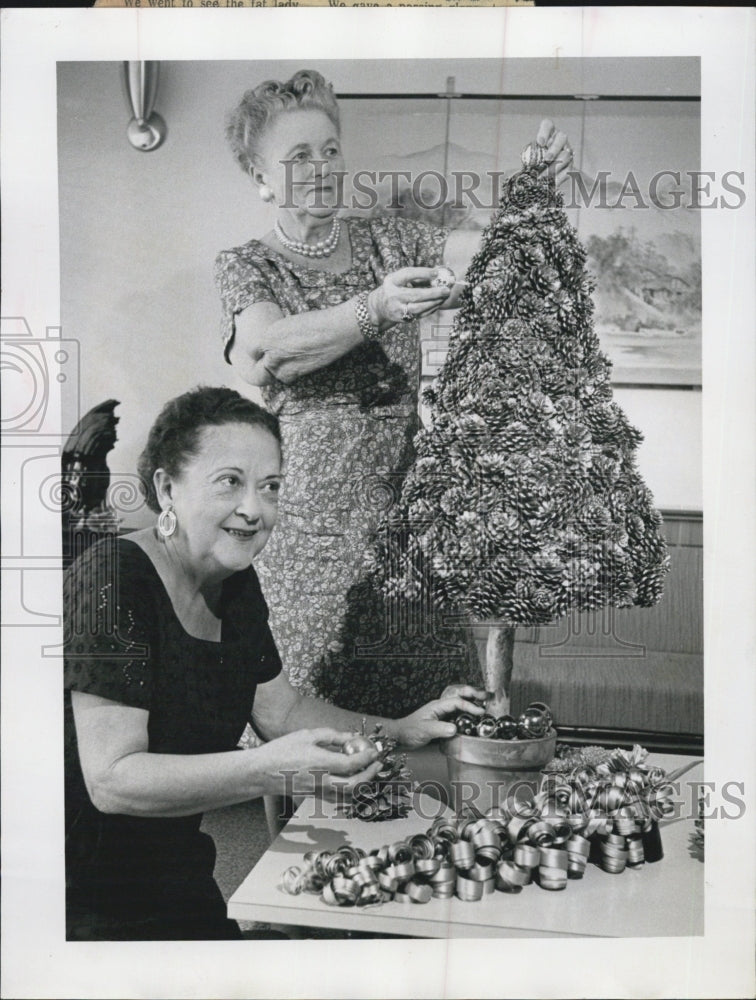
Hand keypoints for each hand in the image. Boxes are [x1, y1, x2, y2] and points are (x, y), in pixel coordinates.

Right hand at [257, 727, 382, 801]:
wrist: (262, 772)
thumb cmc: (282, 750)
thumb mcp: (307, 735)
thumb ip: (332, 736)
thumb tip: (351, 737)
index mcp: (319, 763)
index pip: (351, 764)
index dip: (367, 758)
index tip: (374, 751)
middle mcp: (321, 781)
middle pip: (354, 785)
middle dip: (370, 775)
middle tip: (377, 764)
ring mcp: (317, 792)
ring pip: (348, 795)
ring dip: (362, 784)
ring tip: (369, 771)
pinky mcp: (314, 797)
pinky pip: (338, 797)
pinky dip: (350, 790)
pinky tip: (352, 779)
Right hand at [368, 267, 451, 326]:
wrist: (380, 306)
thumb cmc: (395, 288)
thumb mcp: (399, 278)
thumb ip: (416, 275)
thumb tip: (439, 272)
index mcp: (392, 281)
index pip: (407, 275)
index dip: (422, 273)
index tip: (436, 272)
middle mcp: (393, 296)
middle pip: (415, 294)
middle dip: (433, 292)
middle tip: (446, 290)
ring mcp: (397, 309)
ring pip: (419, 308)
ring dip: (434, 302)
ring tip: (444, 297)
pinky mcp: (403, 319)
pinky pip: (420, 315)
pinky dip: (431, 309)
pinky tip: (438, 303)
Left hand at [393, 685, 487, 747]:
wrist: (400, 735)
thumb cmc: (410, 731)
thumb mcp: (425, 730)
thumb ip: (440, 729)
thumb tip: (454, 729)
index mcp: (437, 706)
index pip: (457, 702)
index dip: (470, 706)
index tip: (480, 712)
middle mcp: (440, 706)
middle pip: (460, 695)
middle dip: (474, 694)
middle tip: (487, 696)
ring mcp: (441, 712)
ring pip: (459, 702)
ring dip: (471, 700)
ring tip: (484, 701)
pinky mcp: (442, 720)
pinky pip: (457, 712)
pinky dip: (467, 711)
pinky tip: (473, 716)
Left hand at [534, 119, 574, 186]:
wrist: (546, 174)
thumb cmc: (535, 163)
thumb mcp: (530, 159)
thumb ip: (528, 160)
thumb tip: (520, 171)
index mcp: (548, 134)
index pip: (548, 125)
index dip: (545, 132)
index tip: (540, 142)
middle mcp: (559, 140)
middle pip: (561, 138)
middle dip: (554, 149)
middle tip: (546, 159)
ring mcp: (567, 151)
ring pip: (566, 155)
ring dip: (555, 166)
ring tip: (545, 176)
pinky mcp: (570, 165)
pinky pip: (568, 170)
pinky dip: (559, 177)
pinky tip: (551, 183)